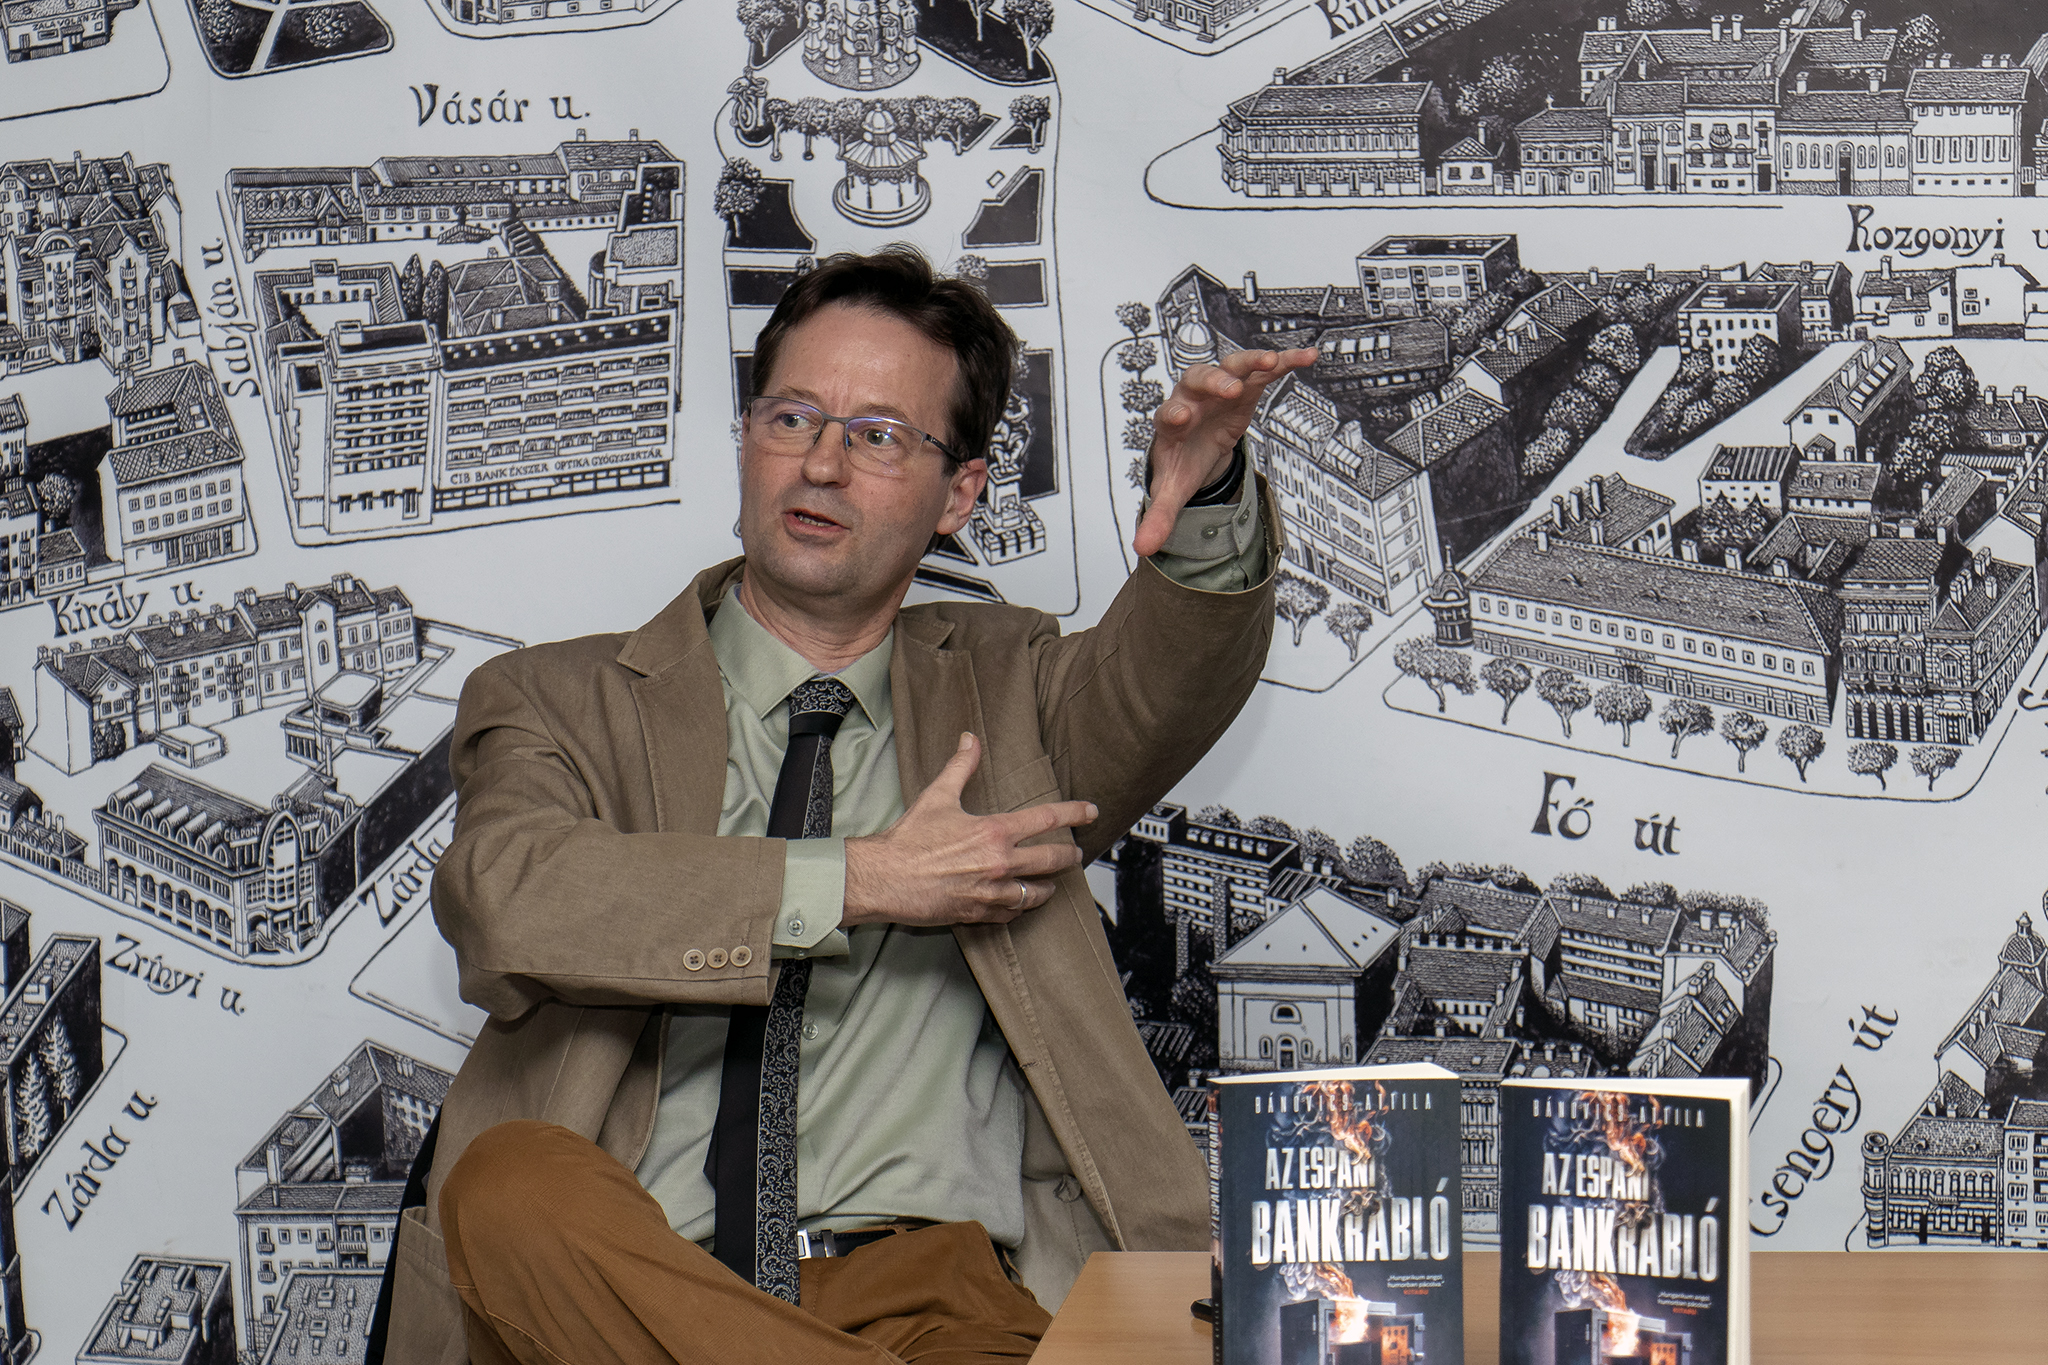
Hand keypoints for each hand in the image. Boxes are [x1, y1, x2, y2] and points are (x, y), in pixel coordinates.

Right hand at [843, 732, 1093, 926]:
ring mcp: (991, 892)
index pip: (1047, 819)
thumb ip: (961, 767)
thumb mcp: (937, 796)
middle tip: (1076, 854)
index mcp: (994, 832)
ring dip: (1047, 887)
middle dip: (1068, 856)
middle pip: (1051, 860)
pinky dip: (1018, 906)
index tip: (1090, 811)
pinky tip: (1019, 902)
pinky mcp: (978, 913)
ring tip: (1051, 884)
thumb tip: (970, 739)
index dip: (1075, 813)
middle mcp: (999, 863)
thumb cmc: (909, 839)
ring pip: (1035, 893)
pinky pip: (1011, 913)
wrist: (883, 878)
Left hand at [1134, 345, 1317, 557]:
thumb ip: (1158, 516)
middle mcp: (1192, 397)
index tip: (1181, 416)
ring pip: (1231, 365)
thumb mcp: (1172, 490)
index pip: (1167, 413)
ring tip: (1271, 361)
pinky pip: (1264, 369)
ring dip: (1250, 361)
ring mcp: (1219, 387)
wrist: (1196, 444)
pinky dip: (1285, 362)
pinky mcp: (1245, 385)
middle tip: (1229, 389)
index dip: (1173, 413)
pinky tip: (1307, 357)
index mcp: (1171, 422)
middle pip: (1197, 379)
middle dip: (1214, 382)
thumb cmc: (1182, 460)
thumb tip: (1142, 549)